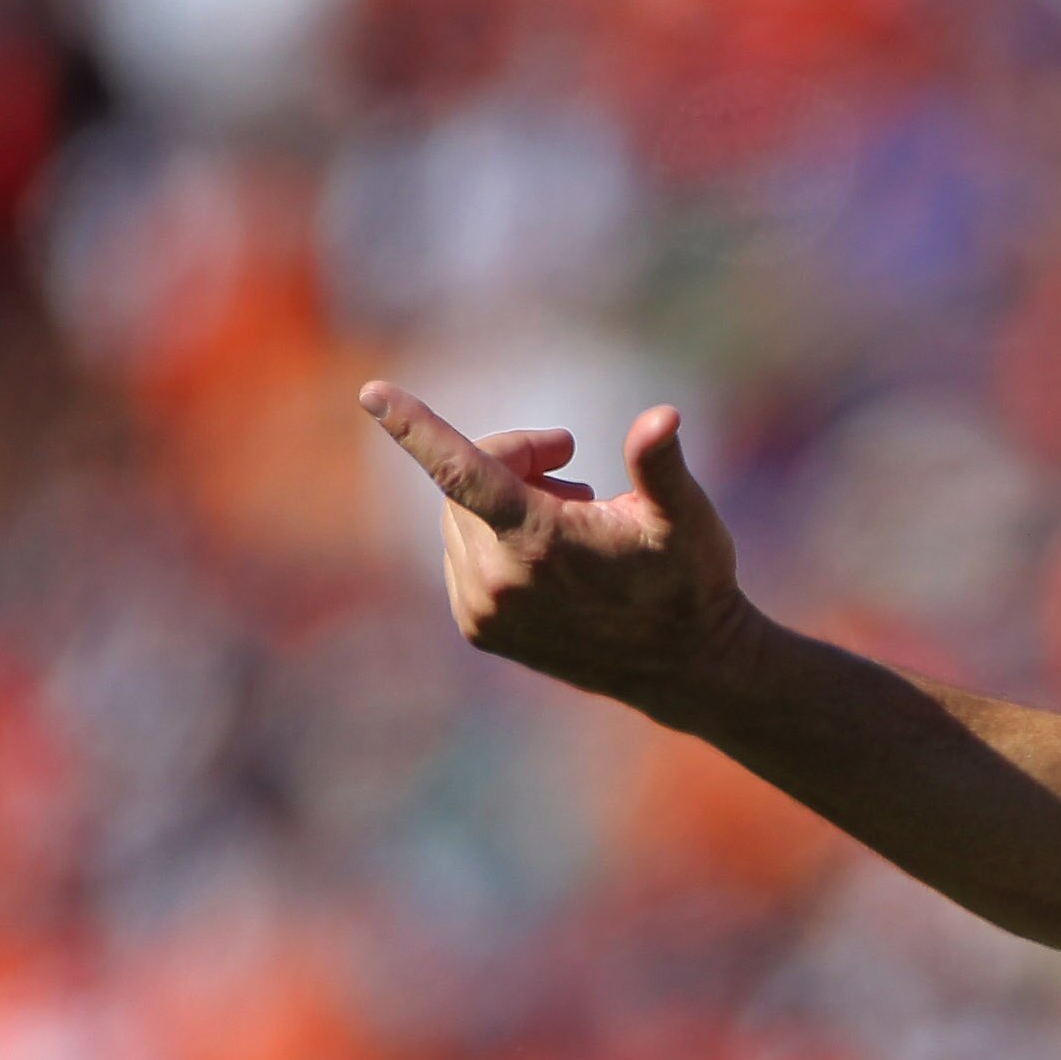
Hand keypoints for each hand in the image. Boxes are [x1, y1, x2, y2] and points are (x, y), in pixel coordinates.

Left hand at [359, 381, 750, 715]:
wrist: (682, 666)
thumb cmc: (689, 580)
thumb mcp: (685, 517)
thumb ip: (660, 466)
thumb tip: (662, 417)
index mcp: (539, 542)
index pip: (461, 473)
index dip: (415, 428)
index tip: (371, 393)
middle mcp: (499, 581)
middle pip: (466, 484)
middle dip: (510, 458)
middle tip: (570, 460)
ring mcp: (483, 610)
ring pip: (459, 518)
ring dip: (502, 499)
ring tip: (569, 512)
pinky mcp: (478, 629)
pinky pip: (460, 555)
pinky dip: (492, 537)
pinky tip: (548, 555)